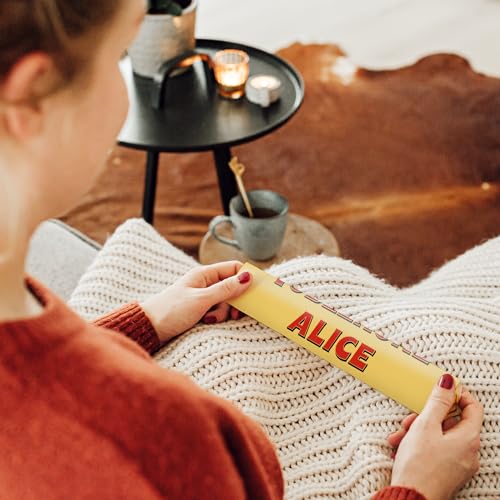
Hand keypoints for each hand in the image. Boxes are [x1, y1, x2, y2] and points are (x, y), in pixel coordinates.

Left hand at [140, 261, 251, 342]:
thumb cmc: (171, 311)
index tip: (256, 291)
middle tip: (235, 314)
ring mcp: (202, 296)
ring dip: (223, 312)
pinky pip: (217, 310)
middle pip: (232, 286)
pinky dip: (216, 317)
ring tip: (211, 319)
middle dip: (235, 301)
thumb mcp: (202, 300)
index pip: (233, 268)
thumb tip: (247, 278)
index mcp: (204, 274)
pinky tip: (207, 322)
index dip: (246, 278)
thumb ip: (226, 289)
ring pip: (226, 301)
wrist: (148, 328)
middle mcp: (205, 282)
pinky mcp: (200, 309)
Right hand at [387, 374, 482, 499]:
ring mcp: (459, 464)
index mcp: (468, 438)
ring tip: (400, 437)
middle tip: (410, 420)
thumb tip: (448, 381)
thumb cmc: (419, 465)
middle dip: (426, 417)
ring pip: (440, 435)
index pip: (473, 407)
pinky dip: (419, 444)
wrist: (411, 498)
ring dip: (418, 431)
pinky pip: (436, 449)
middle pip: (451, 422)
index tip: (439, 391)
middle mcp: (469, 452)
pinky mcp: (446, 472)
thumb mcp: (425, 425)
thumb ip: (438, 401)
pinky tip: (401, 447)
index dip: (456, 395)